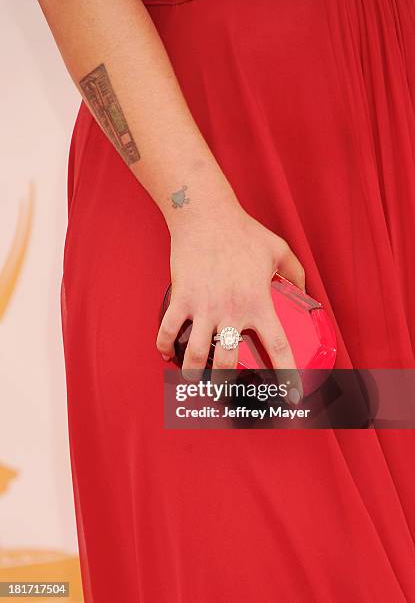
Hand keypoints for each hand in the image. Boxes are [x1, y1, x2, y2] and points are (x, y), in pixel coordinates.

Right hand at [157, 202, 304, 383]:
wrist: (205, 216)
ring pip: (194, 356)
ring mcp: (204, 307)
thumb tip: (303, 290)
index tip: (292, 398)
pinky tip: (166, 355)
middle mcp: (231, 311)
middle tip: (226, 391)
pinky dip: (164, 347)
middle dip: (226, 386)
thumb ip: (295, 272)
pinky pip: (168, 331)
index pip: (278, 349)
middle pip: (228, 364)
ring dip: (192, 374)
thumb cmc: (243, 232)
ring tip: (193, 380)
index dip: (287, 377)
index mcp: (259, 303)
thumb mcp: (279, 250)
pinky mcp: (181, 298)